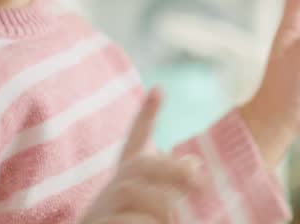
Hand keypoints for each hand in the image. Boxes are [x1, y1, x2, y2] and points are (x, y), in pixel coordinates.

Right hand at [81, 88, 201, 223]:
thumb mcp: (150, 206)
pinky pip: (119, 219)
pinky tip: (164, 223)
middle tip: (200, 178)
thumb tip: (195, 164)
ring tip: (179, 216)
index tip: (159, 90)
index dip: (145, 117)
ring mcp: (99, 210)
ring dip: (159, 203)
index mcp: (126, 182)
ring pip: (130, 193)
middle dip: (170, 168)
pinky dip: (141, 222)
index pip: (134, 144)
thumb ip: (169, 185)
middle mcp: (110, 191)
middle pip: (138, 167)